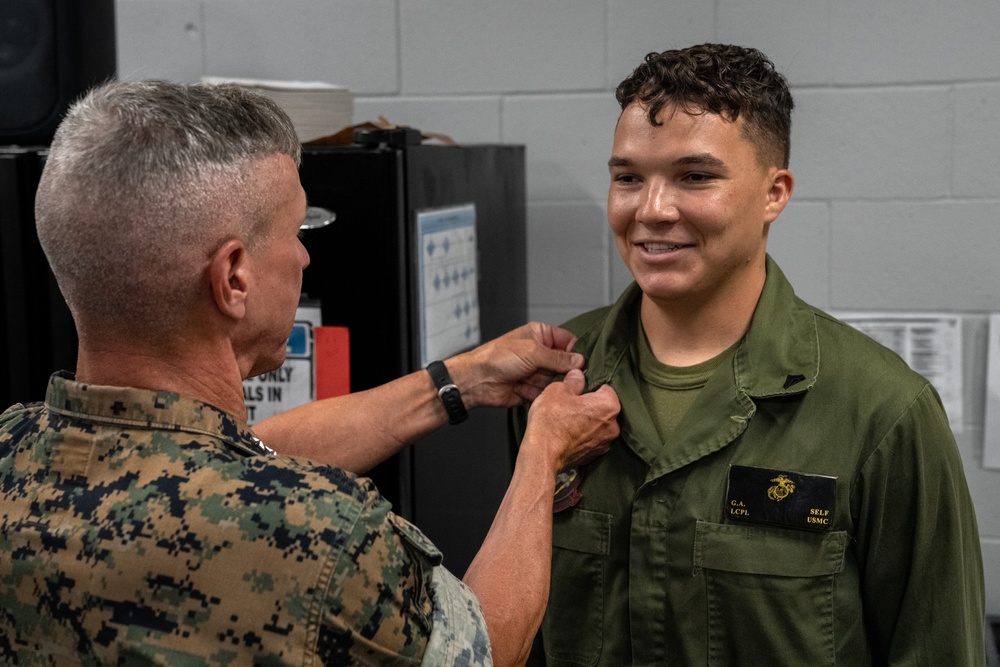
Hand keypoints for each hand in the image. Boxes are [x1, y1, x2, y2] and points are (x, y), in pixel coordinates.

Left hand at [447, 322, 585, 408]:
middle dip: (562, 371)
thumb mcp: (533, 352)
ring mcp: (536, 371)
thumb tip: (581, 361)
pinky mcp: (532, 388)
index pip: (569, 341)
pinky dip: (538, 393)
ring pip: (557, 380)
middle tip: (557, 375)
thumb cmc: (498, 357)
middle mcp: (540, 352)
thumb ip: (559, 358)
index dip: (576, 352)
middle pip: (565, 364)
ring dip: (547, 383)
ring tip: (531, 380)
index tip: (582, 363)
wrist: (478, 380)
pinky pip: (546, 393)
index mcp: (541, 334)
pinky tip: (523, 388)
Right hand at [521, 369, 619, 471]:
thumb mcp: (557, 390)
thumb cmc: (551, 422)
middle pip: (604, 408)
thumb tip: (577, 375)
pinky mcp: (594, 455)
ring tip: (566, 421)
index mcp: (608, 405)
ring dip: (587, 422)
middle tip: (569, 405)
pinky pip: (591, 439)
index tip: (577, 391)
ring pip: (598, 425)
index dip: (590, 387)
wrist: (542, 454)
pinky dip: (583, 436)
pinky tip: (567, 434)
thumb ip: (573, 380)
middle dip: (590, 405)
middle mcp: (612, 425)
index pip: (606, 388)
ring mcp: (604, 443)